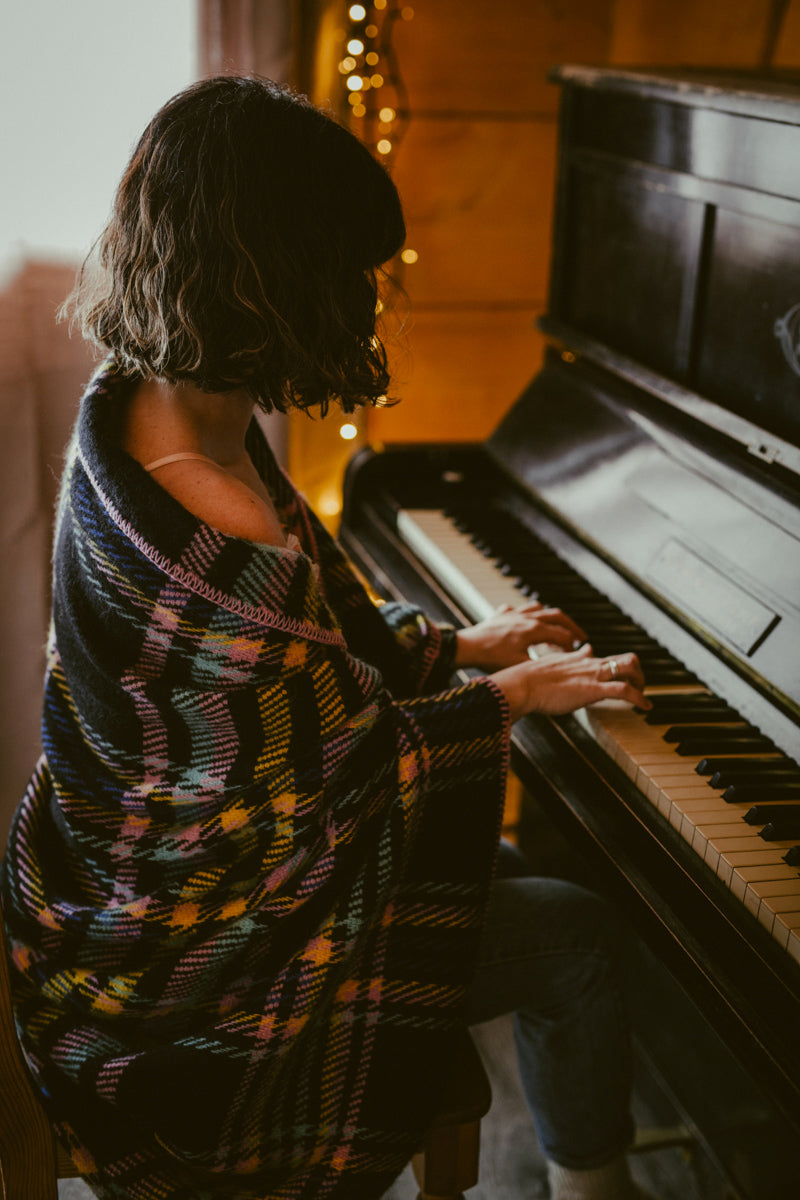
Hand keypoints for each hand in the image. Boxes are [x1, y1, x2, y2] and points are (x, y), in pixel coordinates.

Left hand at [454, 603, 586, 668]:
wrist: (466, 648)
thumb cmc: (491, 659)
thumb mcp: (521, 667)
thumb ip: (542, 667)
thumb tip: (559, 672)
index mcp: (534, 630)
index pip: (562, 635)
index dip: (572, 646)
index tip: (576, 654)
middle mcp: (526, 618)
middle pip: (556, 616)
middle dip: (571, 626)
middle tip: (580, 636)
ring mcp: (513, 614)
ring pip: (538, 608)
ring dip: (550, 617)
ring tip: (556, 626)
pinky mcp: (500, 616)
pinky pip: (516, 608)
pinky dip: (524, 613)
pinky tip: (524, 620)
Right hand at [490, 644, 649, 722]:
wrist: (522, 684)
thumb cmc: (527, 681)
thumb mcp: (543, 670)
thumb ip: (554, 668)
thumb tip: (559, 666)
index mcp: (576, 660)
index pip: (598, 656)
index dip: (610, 664)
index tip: (614, 671)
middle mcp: (589, 663)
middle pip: (624, 658)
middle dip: (636, 672)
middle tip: (636, 686)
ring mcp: (593, 674)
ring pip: (630, 667)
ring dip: (641, 682)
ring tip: (643, 696)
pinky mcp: (594, 689)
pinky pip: (625, 690)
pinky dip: (640, 698)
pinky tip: (646, 707)